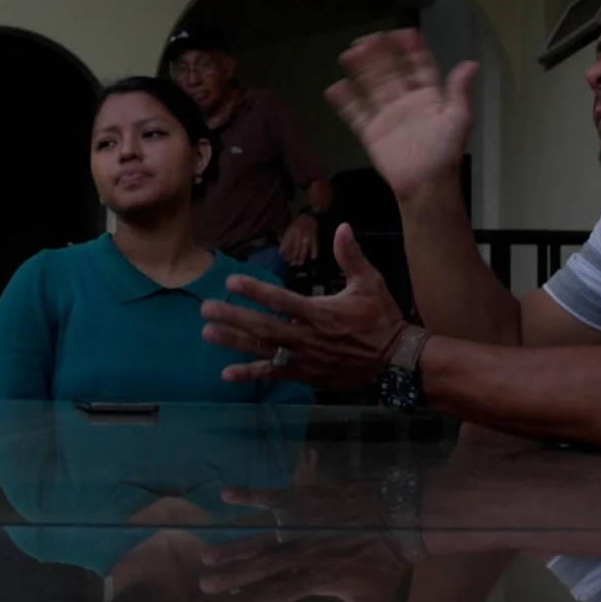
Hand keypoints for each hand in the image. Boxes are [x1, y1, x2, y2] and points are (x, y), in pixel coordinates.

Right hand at [200, 486, 410, 601]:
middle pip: (262, 566)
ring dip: (233, 545)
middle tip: (204, 583)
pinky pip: (270, 497)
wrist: (400, 516)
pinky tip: (225, 496)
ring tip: (207, 554)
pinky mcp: (302, 500)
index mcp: (317, 577)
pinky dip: (248, 495)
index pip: (281, 593)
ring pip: (260, 537)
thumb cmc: (384, 564)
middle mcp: (303, 551)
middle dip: (232, 575)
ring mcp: (301, 524)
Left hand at [202, 224, 405, 390]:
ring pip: (263, 350)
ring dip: (234, 341)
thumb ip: (351, 255)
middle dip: (234, 317)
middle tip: (206, 309)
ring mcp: (304, 358)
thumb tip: (343, 226)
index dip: (255, 291)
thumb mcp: (370, 283)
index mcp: (320, 312)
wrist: (394, 362)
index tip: (231, 282)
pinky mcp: (305, 375)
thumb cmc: (381, 319)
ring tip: (208, 334)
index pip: (281, 300)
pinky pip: (274, 374)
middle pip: (263, 326)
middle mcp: (307, 337)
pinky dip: (250, 374)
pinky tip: (227, 374)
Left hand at [280, 212, 319, 265]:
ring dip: (302, 256)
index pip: (287, 243)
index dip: (286, 252)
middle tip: (292, 264)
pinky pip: (315, 245)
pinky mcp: (315, 237)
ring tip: (300, 263)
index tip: (284, 259)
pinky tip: (313, 257)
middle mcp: (299, 233)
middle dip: (294, 256)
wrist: (309, 215)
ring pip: (304, 247)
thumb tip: (281, 251)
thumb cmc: (297, 223)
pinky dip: (315, 251)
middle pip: (296, 247)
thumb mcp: (288, 229)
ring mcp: (307, 235)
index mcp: (291, 231)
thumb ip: (285, 239)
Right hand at [330, 31, 475, 197]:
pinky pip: (356, 113)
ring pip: (372, 87)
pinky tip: (336, 87)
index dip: (412, 50)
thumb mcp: (459, 118)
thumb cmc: (445, 152)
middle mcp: (406, 102)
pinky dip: (346, 101)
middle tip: (369, 38)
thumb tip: (472, 63)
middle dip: (380, 54)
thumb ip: (460, 90)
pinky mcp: (372, 132)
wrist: (426, 184)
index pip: (418, 67)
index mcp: (428, 97)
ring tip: (350, 53)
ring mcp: (387, 116)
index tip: (403, 34)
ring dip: (362, 70)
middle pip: (391, 72)